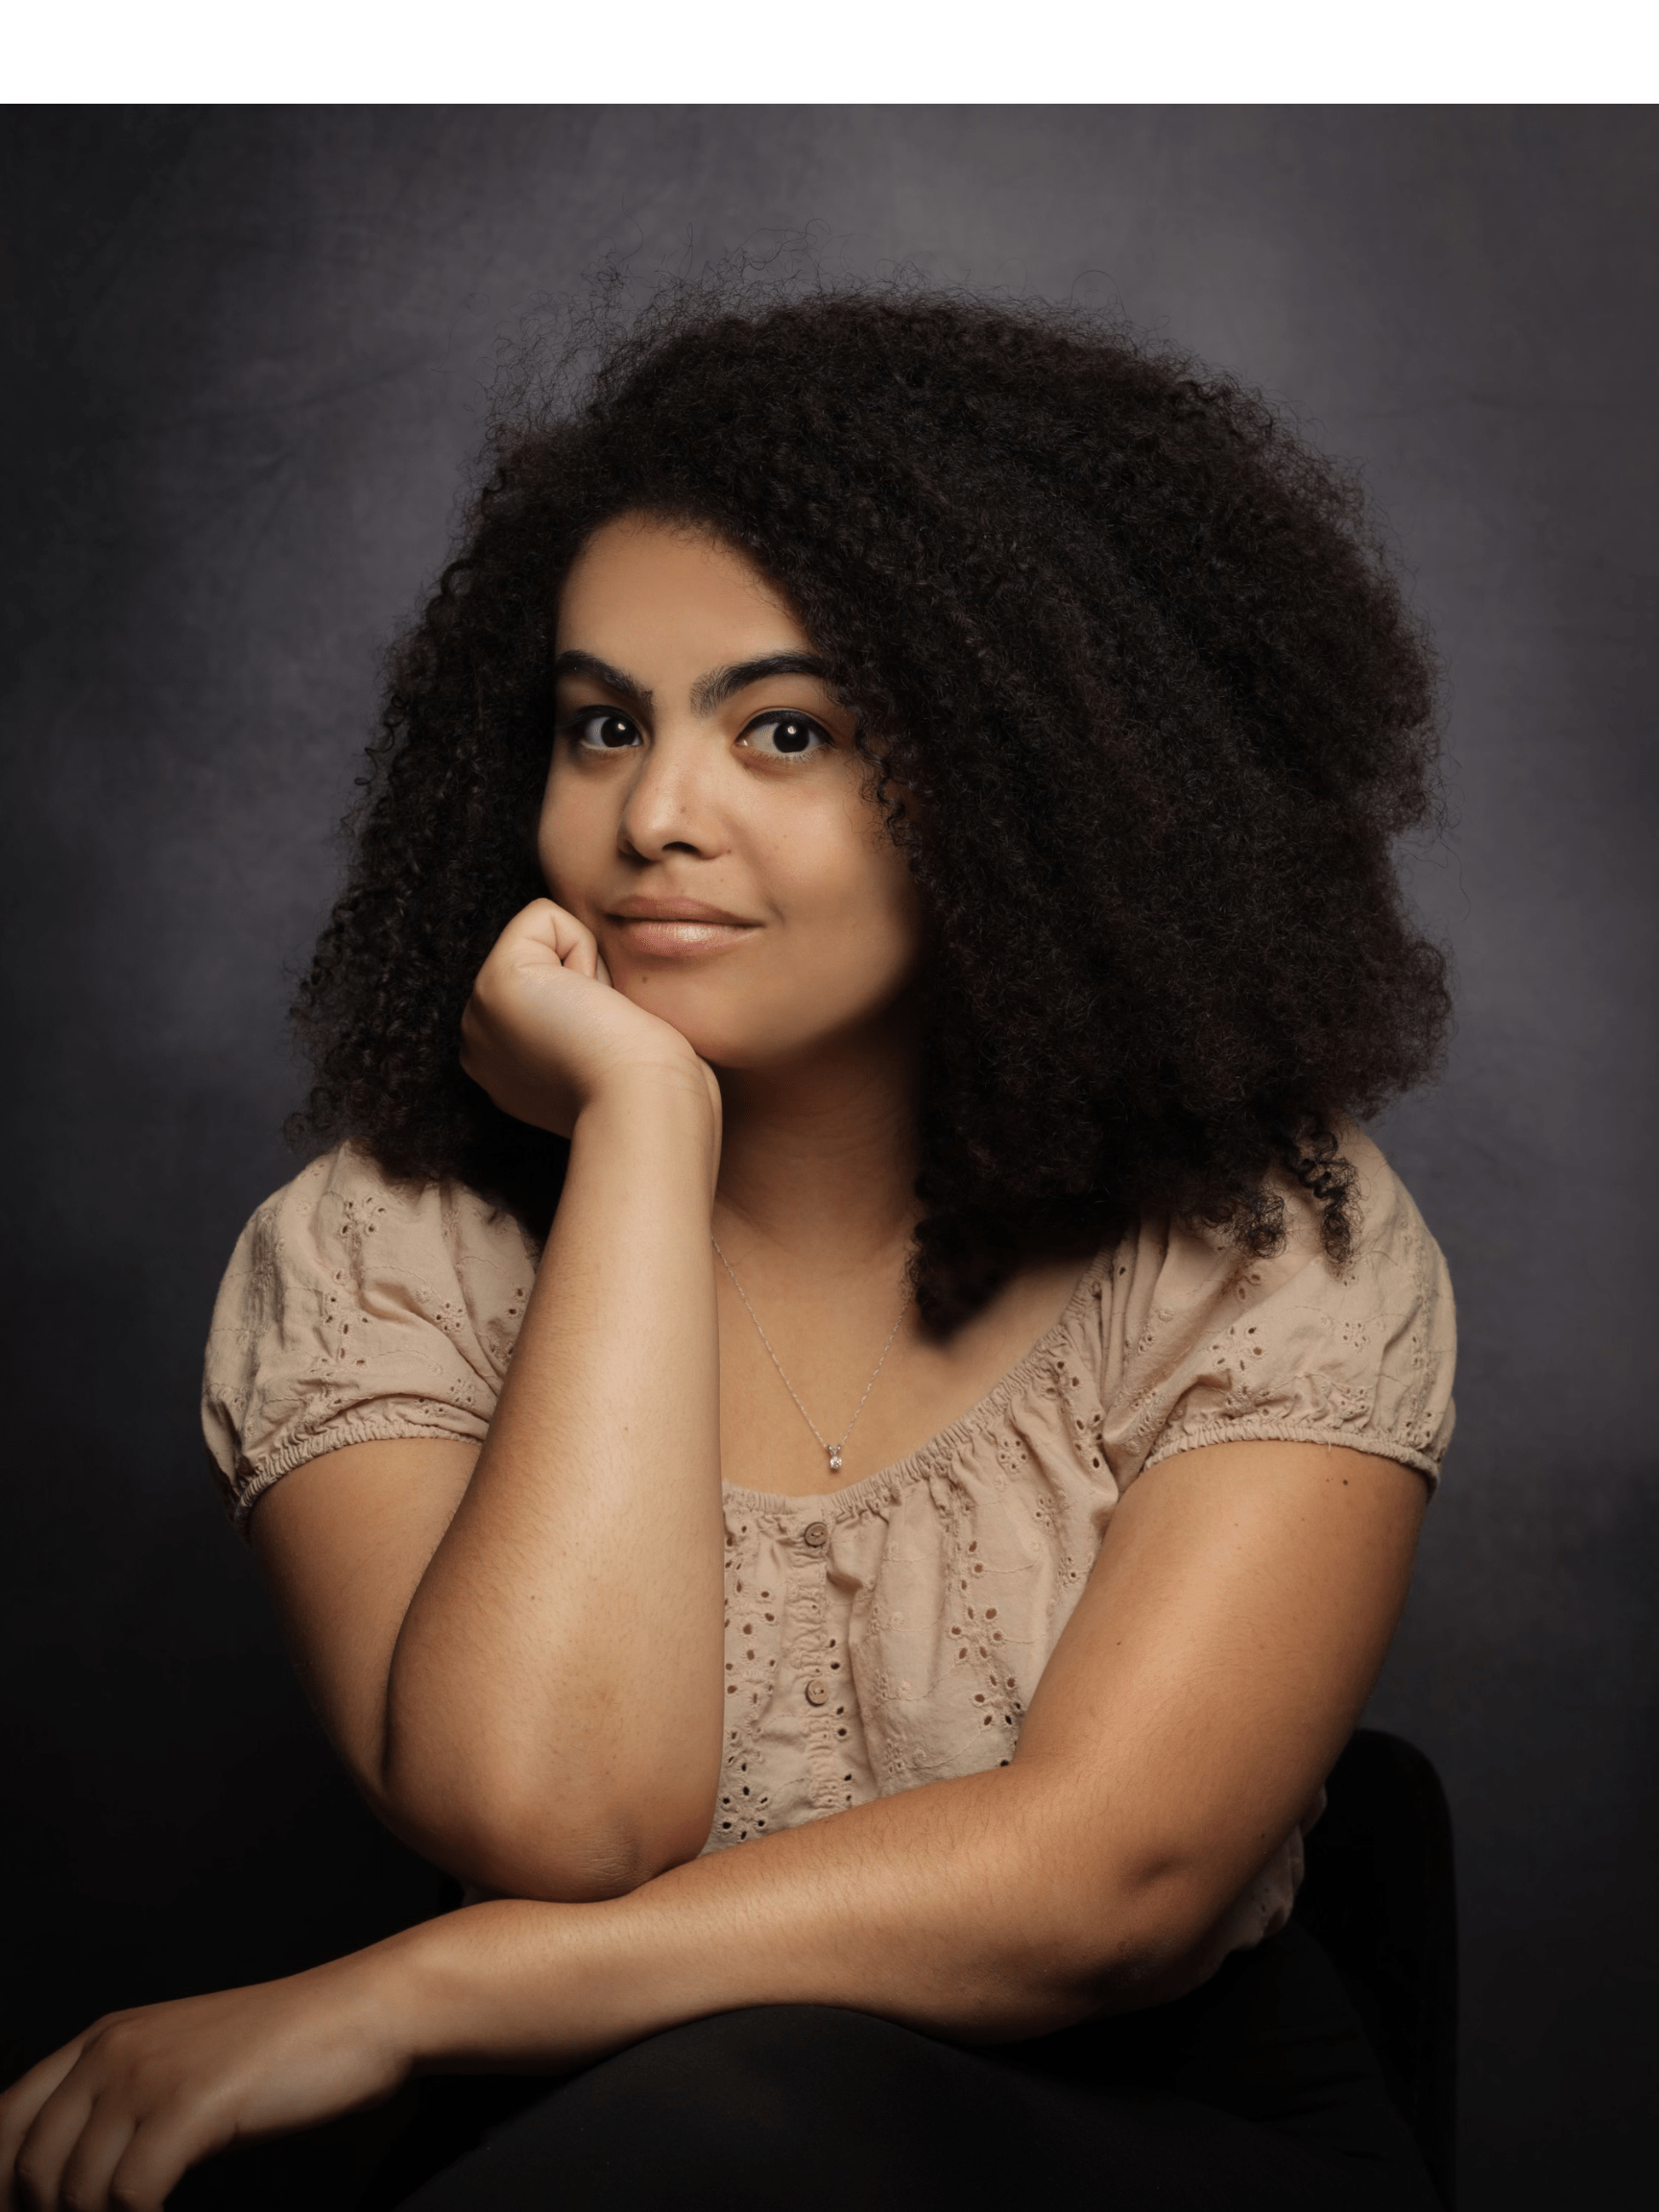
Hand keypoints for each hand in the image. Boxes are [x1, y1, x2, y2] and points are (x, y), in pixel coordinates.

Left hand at [0, 1956, 406, 2211]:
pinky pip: (130, 2198)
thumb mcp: (184, 2069)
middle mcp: (113, 2050)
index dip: (6, 2186)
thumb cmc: (283, 2052)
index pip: (5, 2125)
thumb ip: (123, 2112)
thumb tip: (70, 2187)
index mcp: (104, 2039)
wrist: (363, 2012)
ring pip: (74, 2191)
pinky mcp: (190, 2103)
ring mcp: (150, 2074)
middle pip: (28, 2169)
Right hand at [461, 899, 717, 1136]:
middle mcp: (482, 1045)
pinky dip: (583, 946)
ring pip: (543, 937)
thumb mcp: (605, 1056)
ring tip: (597, 1023)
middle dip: (585, 981)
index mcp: (505, 1069)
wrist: (647, 1105)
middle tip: (603, 1035)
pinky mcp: (494, 983)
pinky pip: (543, 915)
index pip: (547, 992)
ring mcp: (478, 1016)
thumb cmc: (652, 1089)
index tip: (605, 1047)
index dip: (592, 1001)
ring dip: (586, 970)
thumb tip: (595, 987)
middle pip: (541, 959)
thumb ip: (583, 1025)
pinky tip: (590, 1002)